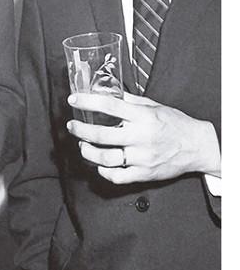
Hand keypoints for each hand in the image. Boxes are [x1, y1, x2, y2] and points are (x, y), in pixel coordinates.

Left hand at [66, 92, 220, 183]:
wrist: (197, 146)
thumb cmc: (176, 124)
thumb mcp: (154, 106)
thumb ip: (131, 101)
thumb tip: (109, 92)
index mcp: (143, 117)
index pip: (110, 106)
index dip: (88, 102)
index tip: (74, 100)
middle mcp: (141, 137)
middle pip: (102, 135)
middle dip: (80, 130)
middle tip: (72, 126)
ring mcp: (142, 158)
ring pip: (106, 158)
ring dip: (88, 152)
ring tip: (82, 146)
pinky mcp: (144, 174)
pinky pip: (117, 177)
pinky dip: (103, 171)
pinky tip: (99, 164)